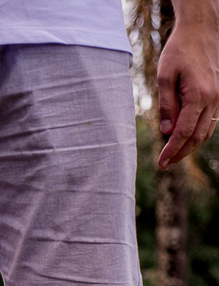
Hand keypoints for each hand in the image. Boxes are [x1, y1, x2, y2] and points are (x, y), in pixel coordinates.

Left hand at [157, 15, 218, 168]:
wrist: (200, 32)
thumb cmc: (179, 51)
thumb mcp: (165, 77)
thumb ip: (167, 105)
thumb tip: (167, 131)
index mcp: (199, 95)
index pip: (184, 132)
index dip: (172, 150)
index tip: (161, 163)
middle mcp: (213, 98)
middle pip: (197, 136)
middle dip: (181, 153)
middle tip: (165, 164)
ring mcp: (218, 97)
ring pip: (206, 130)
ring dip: (190, 146)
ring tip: (173, 156)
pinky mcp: (217, 94)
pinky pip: (210, 120)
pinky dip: (198, 133)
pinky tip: (185, 139)